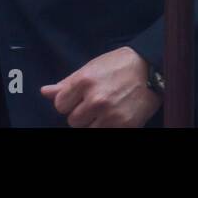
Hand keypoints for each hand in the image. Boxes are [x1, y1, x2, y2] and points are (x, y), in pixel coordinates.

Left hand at [40, 47, 159, 126]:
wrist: (152, 68)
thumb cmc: (120, 65)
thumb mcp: (92, 67)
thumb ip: (68, 82)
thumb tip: (45, 92)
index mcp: (85, 81)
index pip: (60, 105)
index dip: (70, 102)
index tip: (81, 97)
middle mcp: (95, 99)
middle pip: (73, 120)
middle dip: (82, 113)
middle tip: (97, 102)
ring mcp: (109, 114)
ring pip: (87, 129)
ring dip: (94, 122)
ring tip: (106, 109)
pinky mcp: (122, 125)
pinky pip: (103, 132)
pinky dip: (107, 126)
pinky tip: (115, 114)